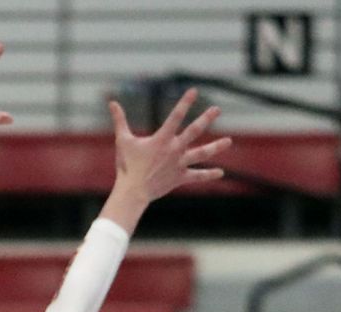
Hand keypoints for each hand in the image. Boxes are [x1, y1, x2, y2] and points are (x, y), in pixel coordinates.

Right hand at [100, 88, 231, 232]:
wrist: (133, 191)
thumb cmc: (126, 165)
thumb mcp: (122, 140)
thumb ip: (119, 120)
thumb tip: (112, 102)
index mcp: (161, 139)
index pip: (175, 116)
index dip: (185, 103)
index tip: (194, 91)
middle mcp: (174, 149)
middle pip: (194, 131)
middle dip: (206, 119)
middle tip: (217, 109)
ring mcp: (179, 163)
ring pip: (201, 153)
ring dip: (216, 147)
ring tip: (228, 142)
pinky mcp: (180, 177)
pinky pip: (197, 176)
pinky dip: (209, 175)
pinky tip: (221, 172)